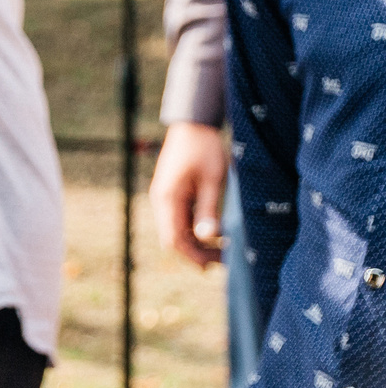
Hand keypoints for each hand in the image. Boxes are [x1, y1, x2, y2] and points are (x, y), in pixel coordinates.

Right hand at [150, 120, 227, 267]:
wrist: (193, 124)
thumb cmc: (204, 150)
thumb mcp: (212, 181)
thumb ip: (208, 210)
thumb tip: (207, 238)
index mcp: (167, 198)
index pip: (173, 239)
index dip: (193, 256)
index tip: (218, 263)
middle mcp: (162, 200)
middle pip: (173, 238)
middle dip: (197, 252)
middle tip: (225, 258)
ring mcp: (166, 196)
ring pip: (177, 230)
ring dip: (197, 242)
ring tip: (224, 246)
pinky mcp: (172, 193)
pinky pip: (180, 219)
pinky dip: (195, 229)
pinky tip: (215, 230)